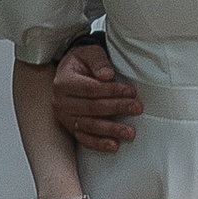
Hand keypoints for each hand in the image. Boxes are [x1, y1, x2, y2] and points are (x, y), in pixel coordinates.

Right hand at [53, 37, 142, 153]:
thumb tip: (108, 76)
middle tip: (137, 108)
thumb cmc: (82, 62)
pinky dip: (99, 144)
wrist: (68, 72)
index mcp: (63, 82)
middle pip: (92, 108)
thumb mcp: (89, 53)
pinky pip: (84, 139)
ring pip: (90, 126)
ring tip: (130, 133)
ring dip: (111, 130)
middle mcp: (60, 102)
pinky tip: (114, 145)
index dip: (112, 91)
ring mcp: (64, 117)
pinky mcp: (70, 128)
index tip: (132, 91)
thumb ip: (99, 61)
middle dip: (117, 108)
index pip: (91, 89)